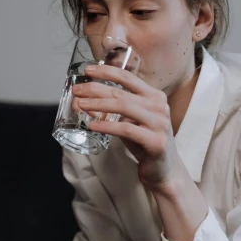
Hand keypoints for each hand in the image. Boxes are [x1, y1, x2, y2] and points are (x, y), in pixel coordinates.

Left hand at [71, 64, 182, 188]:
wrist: (164, 169)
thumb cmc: (144, 142)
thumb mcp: (128, 122)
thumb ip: (112, 111)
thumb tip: (84, 102)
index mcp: (154, 96)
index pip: (127, 77)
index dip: (105, 71)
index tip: (87, 70)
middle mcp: (159, 106)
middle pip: (121, 92)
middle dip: (95, 89)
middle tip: (76, 91)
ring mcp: (160, 123)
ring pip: (123, 107)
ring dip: (98, 104)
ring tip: (80, 105)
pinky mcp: (156, 142)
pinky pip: (126, 130)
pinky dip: (107, 126)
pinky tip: (93, 125)